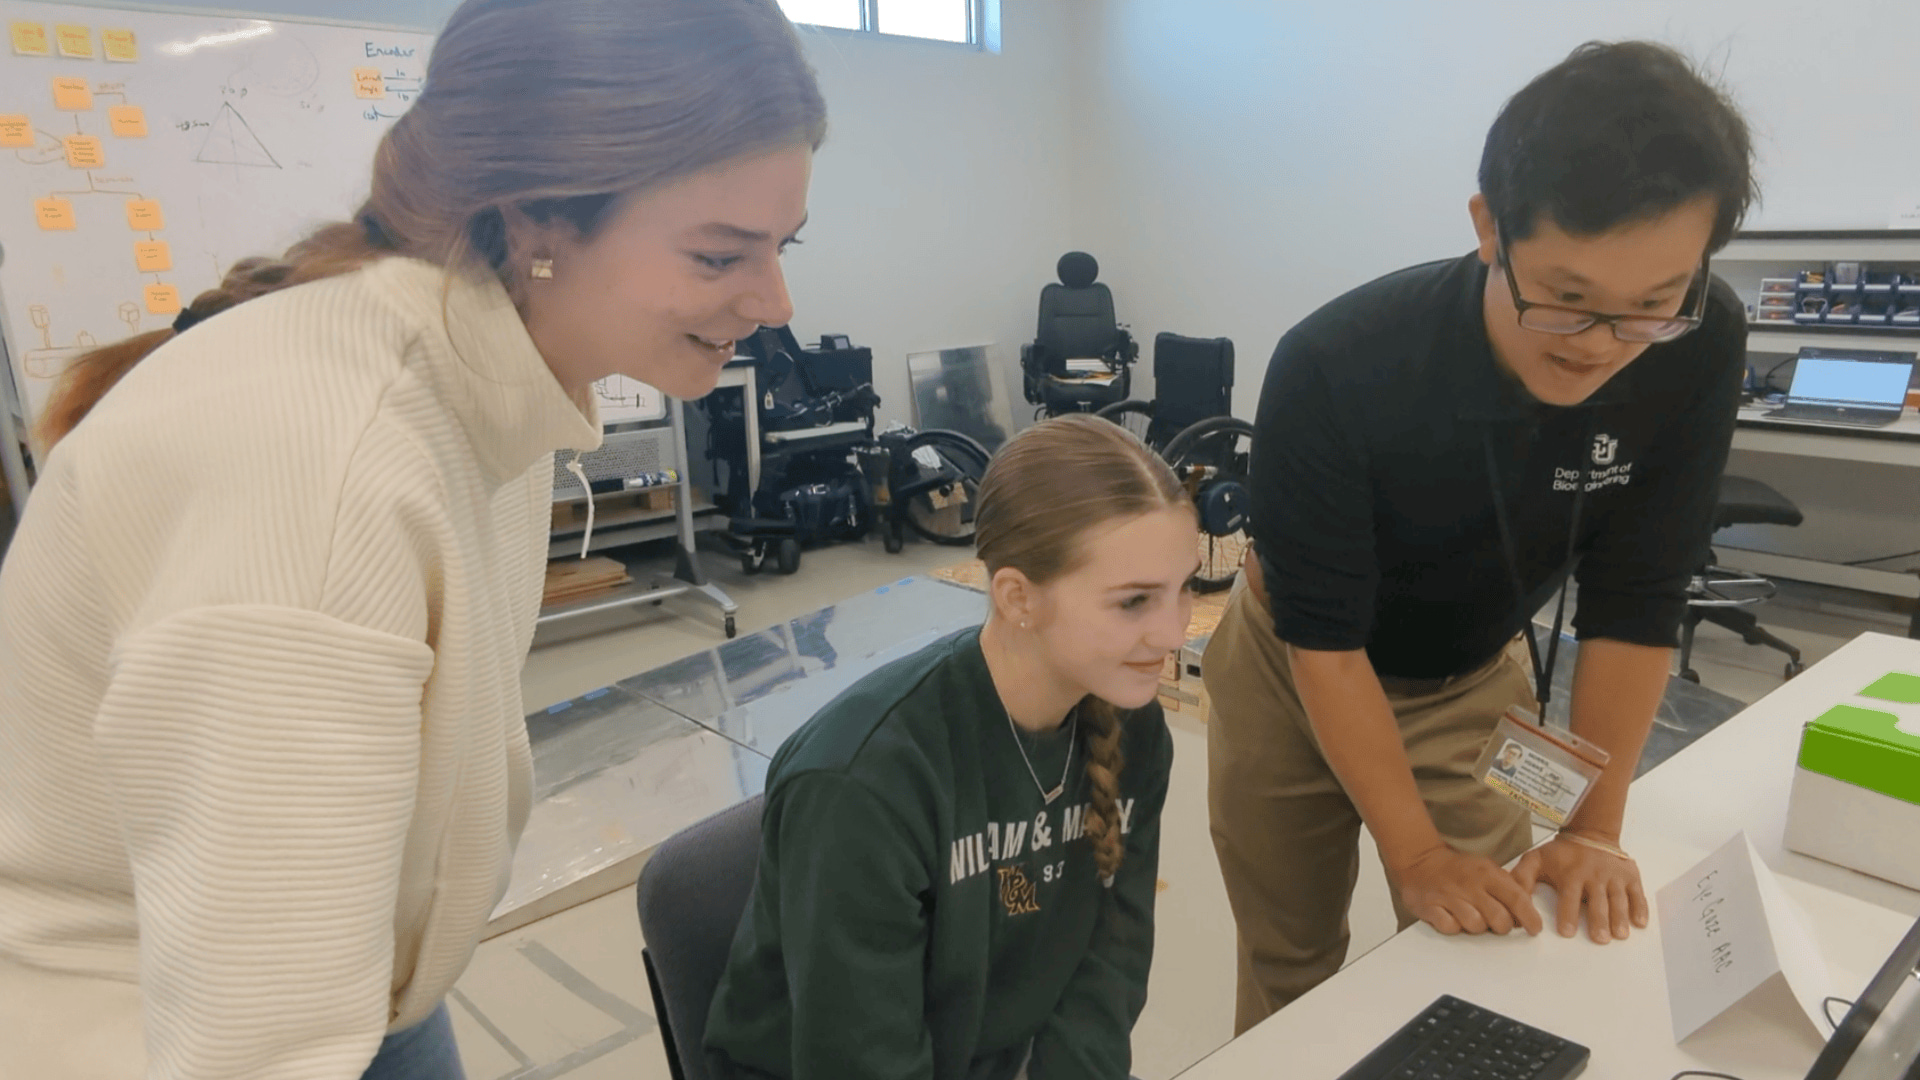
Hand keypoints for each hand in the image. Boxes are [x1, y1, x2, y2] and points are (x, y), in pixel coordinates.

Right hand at [1392, 843, 1542, 937]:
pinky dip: (1454, 927)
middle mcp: (1470, 885)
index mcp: (1487, 874)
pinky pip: (1450, 927)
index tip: (1534, 928)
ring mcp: (1449, 896)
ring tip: (1472, 917)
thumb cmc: (1457, 870)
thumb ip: (1507, 886)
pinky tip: (1452, 917)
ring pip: (1475, 926)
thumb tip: (1528, 908)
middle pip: (1498, 919)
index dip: (1529, 917)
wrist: (1419, 861)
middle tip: (1497, 923)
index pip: (1516, 898)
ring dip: (1477, 927)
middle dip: (1501, 926)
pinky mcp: (1430, 907)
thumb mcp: (1486, 868)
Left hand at [1512, 831, 1648, 943]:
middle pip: (1597, 901)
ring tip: (1620, 935)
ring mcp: (1614, 875)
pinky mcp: (1630, 875)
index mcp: (1571, 873)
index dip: (1567, 914)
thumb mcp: (1537, 859)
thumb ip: (1522, 876)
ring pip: (1618, 899)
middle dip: (1598, 921)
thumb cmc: (1562, 853)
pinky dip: (1640, 908)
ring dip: (1619, 917)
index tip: (1566, 932)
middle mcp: (1594, 875)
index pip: (1569, 897)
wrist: (1591, 833)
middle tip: (1600, 939)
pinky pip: (1637, 893)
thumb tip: (1511, 896)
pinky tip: (1639, 923)